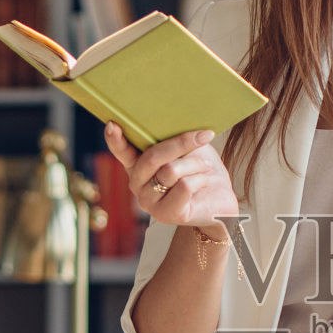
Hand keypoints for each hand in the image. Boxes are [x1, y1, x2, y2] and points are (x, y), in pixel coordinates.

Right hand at [105, 122, 238, 240]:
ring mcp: (148, 201)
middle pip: (152, 157)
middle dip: (181, 143)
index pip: (122, 151)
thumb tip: (175, 118)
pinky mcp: (165, 214)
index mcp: (138, 164)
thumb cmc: (201, 169)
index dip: (115, 139)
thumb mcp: (188, 148)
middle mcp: (137, 183)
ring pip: (170, 171)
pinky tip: (204, 183)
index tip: (112, 125)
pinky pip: (184, 186)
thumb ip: (173, 138)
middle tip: (204, 136)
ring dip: (195, 164)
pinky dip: (200, 179)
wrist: (220, 200)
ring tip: (205, 167)